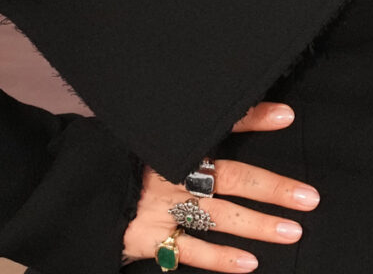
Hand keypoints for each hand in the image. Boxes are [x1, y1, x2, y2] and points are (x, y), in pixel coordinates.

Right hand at [119, 103, 314, 270]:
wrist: (64, 186)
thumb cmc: (108, 157)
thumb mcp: (140, 132)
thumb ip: (176, 130)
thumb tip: (230, 114)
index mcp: (169, 141)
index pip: (218, 124)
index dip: (253, 118)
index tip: (287, 116)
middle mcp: (169, 173)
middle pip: (230, 177)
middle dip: (271, 188)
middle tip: (308, 198)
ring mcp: (159, 207)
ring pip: (218, 216)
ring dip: (257, 225)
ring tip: (293, 232)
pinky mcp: (145, 238)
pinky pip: (188, 251)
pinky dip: (219, 258)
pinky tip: (248, 262)